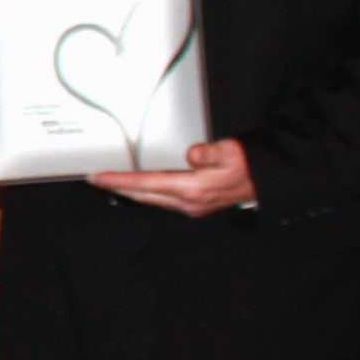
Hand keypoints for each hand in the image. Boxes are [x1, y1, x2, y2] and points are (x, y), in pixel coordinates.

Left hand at [93, 136, 256, 217]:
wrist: (265, 182)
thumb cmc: (248, 165)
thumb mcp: (232, 151)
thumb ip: (211, 152)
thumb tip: (194, 154)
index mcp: (193, 189)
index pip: (146, 184)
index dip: (119, 181)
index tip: (97, 176)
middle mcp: (188, 202)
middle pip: (143, 196)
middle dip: (117, 187)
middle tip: (94, 178)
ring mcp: (191, 208)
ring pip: (151, 200)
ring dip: (130, 192)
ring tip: (110, 182)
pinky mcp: (194, 207)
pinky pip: (161, 200)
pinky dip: (145, 193)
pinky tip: (138, 188)